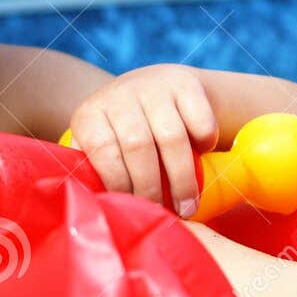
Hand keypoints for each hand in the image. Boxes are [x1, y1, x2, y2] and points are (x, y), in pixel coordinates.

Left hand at [67, 64, 219, 215]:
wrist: (155, 87)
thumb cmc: (123, 133)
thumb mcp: (101, 147)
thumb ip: (94, 174)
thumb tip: (100, 210)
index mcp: (91, 114)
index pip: (102, 151)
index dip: (118, 184)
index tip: (133, 208)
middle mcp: (119, 94)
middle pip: (138, 146)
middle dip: (152, 187)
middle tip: (164, 213)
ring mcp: (154, 86)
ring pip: (171, 138)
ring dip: (182, 179)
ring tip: (187, 206)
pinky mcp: (186, 83)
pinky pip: (200, 122)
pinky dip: (205, 144)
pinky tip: (202, 158)